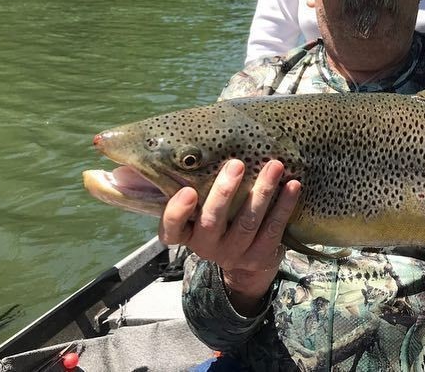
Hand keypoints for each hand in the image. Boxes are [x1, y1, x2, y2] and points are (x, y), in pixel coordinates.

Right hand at [158, 159, 300, 314]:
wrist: (246, 264)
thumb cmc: (217, 219)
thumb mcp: (196, 209)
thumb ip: (178, 184)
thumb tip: (131, 158)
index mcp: (185, 234)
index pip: (171, 229)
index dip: (177, 212)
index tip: (186, 191)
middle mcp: (206, 246)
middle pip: (213, 220)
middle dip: (224, 191)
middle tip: (236, 164)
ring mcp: (234, 254)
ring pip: (248, 222)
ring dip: (262, 191)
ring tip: (275, 166)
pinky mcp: (261, 256)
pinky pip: (274, 229)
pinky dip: (285, 205)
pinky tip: (293, 185)